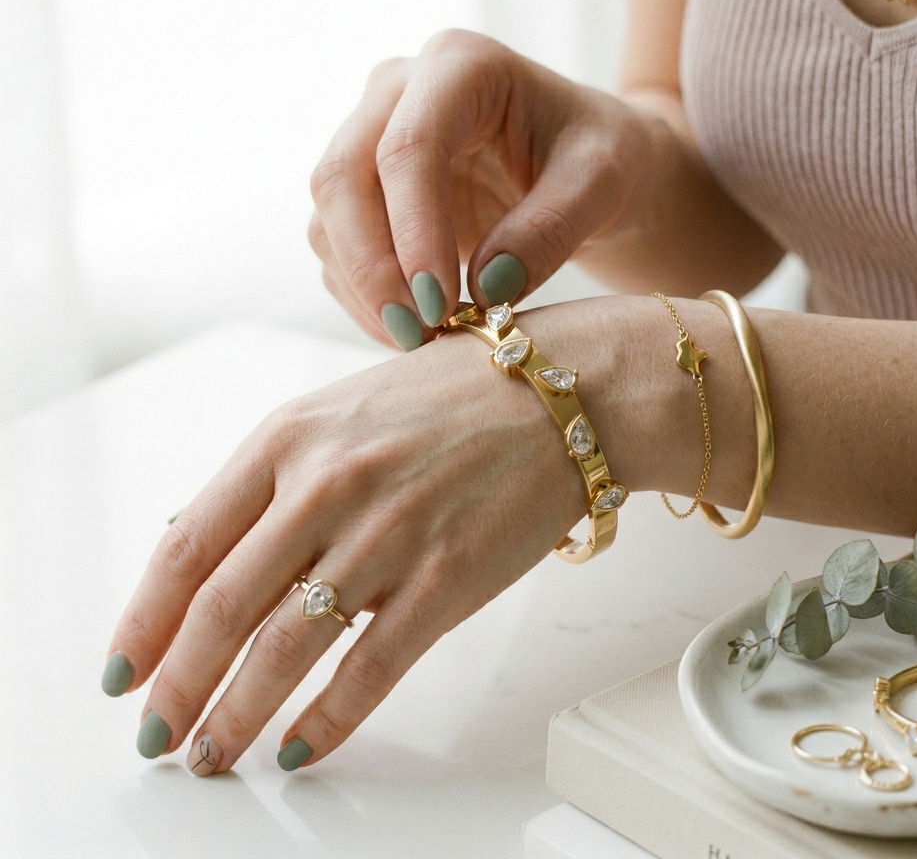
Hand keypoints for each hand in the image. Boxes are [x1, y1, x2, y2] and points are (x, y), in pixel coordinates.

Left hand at [102, 312, 595, 773]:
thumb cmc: (456, 396)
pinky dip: (324, 722)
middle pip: (221, 609)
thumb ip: (276, 475)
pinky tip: (297, 747)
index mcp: (290, 437)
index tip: (123, 670)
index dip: (142, 621)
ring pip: (283, 650)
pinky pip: (368, 671)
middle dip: (177, 688)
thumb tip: (206, 547)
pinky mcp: (445, 580)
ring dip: (234, 716)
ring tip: (212, 753)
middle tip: (158, 734)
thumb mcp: (344, 410)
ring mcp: (387, 535)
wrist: (561, 395)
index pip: (186, 544)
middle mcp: (327, 485)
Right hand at [307, 29, 656, 350]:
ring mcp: (371, 141)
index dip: (412, 228)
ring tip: (423, 342)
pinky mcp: (365, 194)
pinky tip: (413, 331)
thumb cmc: (598, 155)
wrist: (584, 162)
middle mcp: (397, 94)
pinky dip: (364, 298)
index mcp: (459, 65)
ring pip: (327, 218)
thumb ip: (551, 229)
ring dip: (363, 290)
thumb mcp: (601, 183)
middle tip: (418, 334)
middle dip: (371, 266)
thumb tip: (485, 289)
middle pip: (342, 177)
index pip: (407, 147)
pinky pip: (337, 249)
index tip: (438, 302)